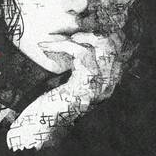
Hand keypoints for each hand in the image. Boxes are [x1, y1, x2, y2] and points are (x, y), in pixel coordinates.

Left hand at [6, 31, 125, 150]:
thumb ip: (80, 61)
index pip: (116, 46)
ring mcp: (100, 87)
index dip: (97, 30)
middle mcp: (109, 85)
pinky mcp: (85, 88)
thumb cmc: (51, 101)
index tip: (74, 29)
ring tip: (54, 40)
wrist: (39, 126)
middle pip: (113, 43)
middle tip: (66, 34)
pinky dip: (61, 44)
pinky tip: (45, 46)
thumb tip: (79, 33)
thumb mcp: (69, 78)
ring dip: (73, 36)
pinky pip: (81, 53)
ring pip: (101, 44)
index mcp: (108, 81)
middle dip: (88, 30)